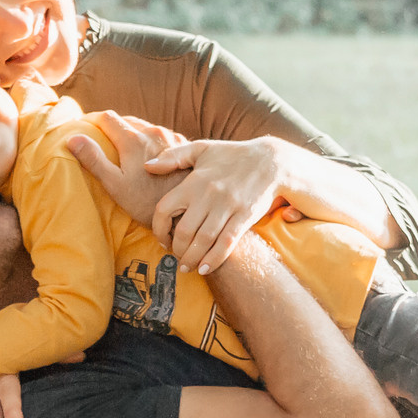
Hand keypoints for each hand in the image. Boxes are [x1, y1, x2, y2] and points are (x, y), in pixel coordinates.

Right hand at [65, 112, 188, 230]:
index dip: (92, 119)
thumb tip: (73, 138)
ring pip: (145, 127)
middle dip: (112, 126)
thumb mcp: (116, 185)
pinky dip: (149, 141)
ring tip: (124, 147)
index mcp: (133, 139)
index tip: (83, 126)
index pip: (107, 117)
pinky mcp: (184, 147)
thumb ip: (94, 160)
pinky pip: (161, 136)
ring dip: (132, 133)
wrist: (187, 213)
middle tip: (102, 138)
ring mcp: (171, 138)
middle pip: (126, 120)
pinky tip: (148, 156)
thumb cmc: (147, 203)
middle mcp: (153, 132)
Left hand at [146, 136, 296, 274]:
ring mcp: (227, 207)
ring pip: (203, 241)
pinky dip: (214, 259)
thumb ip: (173, 156)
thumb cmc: (232, 155)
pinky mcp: (244, 217)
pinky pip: (226, 243)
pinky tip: (205, 268)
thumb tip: (148, 166)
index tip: (162, 239)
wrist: (270, 161)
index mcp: (194, 181)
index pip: (165, 210)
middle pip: (183, 231)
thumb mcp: (201, 149)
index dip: (158, 229)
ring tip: (187, 267)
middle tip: (176, 256)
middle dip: (176, 249)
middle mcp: (208, 195)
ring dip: (191, 258)